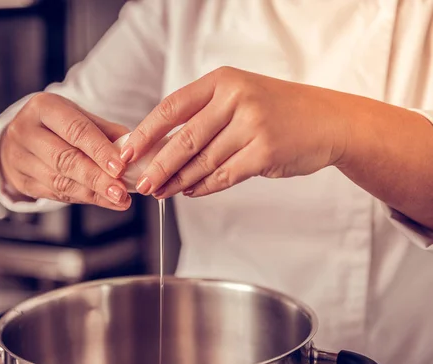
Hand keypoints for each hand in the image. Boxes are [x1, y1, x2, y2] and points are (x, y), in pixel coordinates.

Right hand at [0, 92, 131, 209]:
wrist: (20, 136)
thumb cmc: (57, 124)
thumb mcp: (78, 117)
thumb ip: (106, 132)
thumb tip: (135, 148)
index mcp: (43, 107)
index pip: (75, 130)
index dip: (99, 151)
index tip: (121, 168)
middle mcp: (25, 131)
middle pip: (65, 159)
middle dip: (97, 178)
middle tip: (121, 192)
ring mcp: (18, 158)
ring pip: (59, 181)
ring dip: (93, 194)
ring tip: (119, 200)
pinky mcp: (19, 181)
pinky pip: (54, 194)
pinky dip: (82, 198)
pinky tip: (102, 201)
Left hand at [120, 66, 349, 197]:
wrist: (328, 120)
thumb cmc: (278, 110)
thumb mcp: (240, 98)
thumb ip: (204, 117)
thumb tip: (160, 148)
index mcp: (222, 81)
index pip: (171, 108)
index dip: (145, 133)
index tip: (126, 152)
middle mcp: (236, 98)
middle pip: (184, 140)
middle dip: (159, 166)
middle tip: (143, 184)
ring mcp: (252, 124)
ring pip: (203, 161)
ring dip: (179, 181)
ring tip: (163, 192)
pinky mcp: (265, 151)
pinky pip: (224, 175)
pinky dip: (204, 187)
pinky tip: (191, 192)